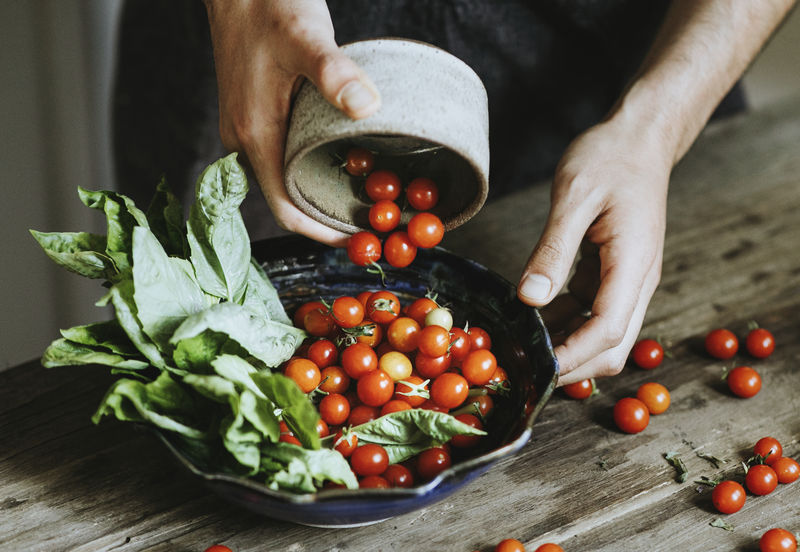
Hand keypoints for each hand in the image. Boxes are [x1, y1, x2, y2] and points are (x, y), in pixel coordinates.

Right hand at [204, 0, 380, 245]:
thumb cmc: (266, 5)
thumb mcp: (305, 36)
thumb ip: (333, 72)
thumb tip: (367, 106)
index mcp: (255, 134)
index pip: (286, 209)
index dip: (322, 232)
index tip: (360, 239)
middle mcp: (246, 140)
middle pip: (287, 200)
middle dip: (329, 216)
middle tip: (375, 219)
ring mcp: (248, 129)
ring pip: (286, 179)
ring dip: (321, 193)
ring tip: (365, 195)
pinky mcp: (256, 115)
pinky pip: (284, 158)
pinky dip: (312, 169)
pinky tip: (342, 160)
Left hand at [517, 117, 669, 385]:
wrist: (640, 139)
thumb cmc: (610, 158)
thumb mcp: (575, 197)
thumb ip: (553, 251)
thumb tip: (530, 298)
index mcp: (633, 264)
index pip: (609, 329)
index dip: (574, 356)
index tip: (538, 370)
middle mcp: (637, 280)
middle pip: (612, 345)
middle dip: (572, 364)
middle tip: (524, 368)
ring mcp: (627, 279)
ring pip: (602, 334)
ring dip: (565, 346)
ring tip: (520, 347)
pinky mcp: (613, 274)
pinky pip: (591, 312)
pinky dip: (564, 324)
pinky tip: (532, 320)